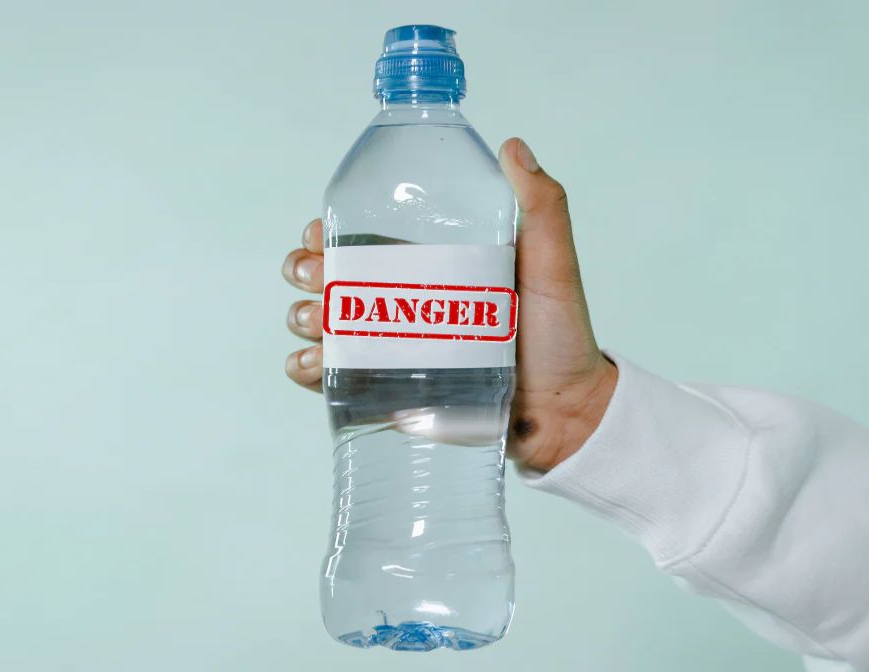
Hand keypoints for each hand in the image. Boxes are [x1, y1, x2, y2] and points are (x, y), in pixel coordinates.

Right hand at [282, 138, 616, 472]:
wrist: (563, 412)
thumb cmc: (560, 335)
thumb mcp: (553, 265)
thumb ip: (542, 207)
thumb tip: (513, 146)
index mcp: (427, 262)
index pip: (359, 235)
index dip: (327, 229)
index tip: (320, 231)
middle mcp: (400, 301)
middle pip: (326, 275)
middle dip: (304, 270)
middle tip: (318, 277)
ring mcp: (389, 347)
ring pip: (319, 323)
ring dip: (304, 317)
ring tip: (321, 322)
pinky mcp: (385, 392)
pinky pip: (330, 378)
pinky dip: (308, 369)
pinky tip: (317, 365)